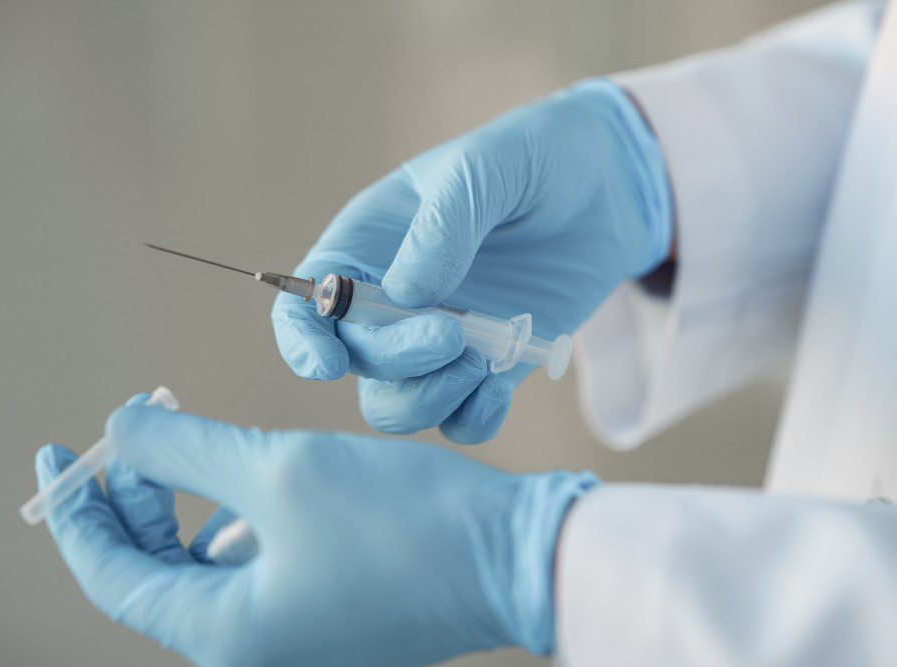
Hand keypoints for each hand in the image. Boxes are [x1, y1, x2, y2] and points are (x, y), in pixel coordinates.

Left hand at [36, 394, 597, 666]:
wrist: (517, 557)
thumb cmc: (401, 520)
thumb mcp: (278, 469)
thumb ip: (186, 449)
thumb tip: (122, 427)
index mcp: (226, 635)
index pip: (112, 576)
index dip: (78, 509)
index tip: (57, 451)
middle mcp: (253, 654)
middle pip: (156, 575)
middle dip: (134, 501)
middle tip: (133, 433)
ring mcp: (293, 642)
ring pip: (206, 571)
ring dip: (187, 507)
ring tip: (186, 445)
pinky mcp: (327, 620)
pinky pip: (253, 574)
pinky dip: (236, 524)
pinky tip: (249, 482)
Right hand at [271, 78, 671, 443]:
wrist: (610, 185)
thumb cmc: (535, 157)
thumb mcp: (486, 166)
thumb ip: (442, 225)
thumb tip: (404, 297)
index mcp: (369, 246)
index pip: (308, 305)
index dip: (303, 341)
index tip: (327, 365)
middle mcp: (393, 301)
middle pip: (357, 360)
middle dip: (397, 360)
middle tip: (453, 336)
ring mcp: (441, 339)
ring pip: (398, 404)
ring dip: (428, 399)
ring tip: (480, 364)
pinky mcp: (490, 367)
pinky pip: (461, 419)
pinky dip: (472, 418)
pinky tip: (499, 390)